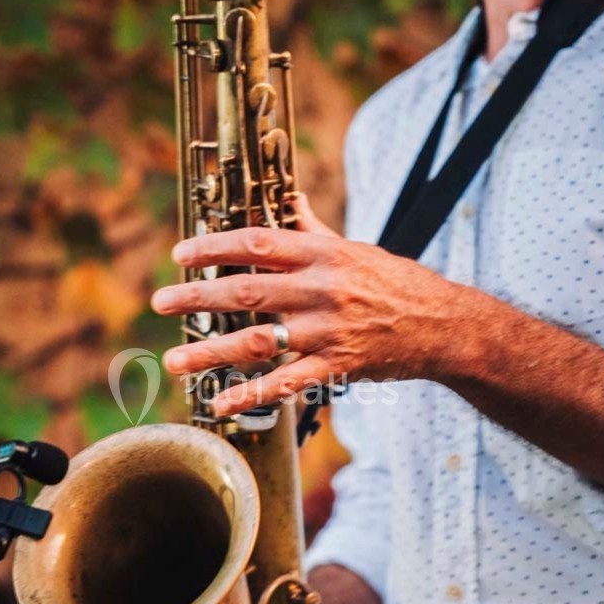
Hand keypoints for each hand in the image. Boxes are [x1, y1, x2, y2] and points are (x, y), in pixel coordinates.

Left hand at [151, 193, 463, 416]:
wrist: (444, 325)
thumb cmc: (396, 283)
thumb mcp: (356, 248)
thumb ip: (314, 230)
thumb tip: (288, 200)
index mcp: (323, 254)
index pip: (258, 243)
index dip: (215, 247)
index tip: (181, 254)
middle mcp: (322, 290)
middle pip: (248, 291)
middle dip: (198, 297)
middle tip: (160, 302)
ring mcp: (328, 331)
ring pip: (260, 342)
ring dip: (212, 352)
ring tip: (174, 361)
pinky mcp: (338, 366)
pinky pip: (288, 384)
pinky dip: (252, 394)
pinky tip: (219, 403)